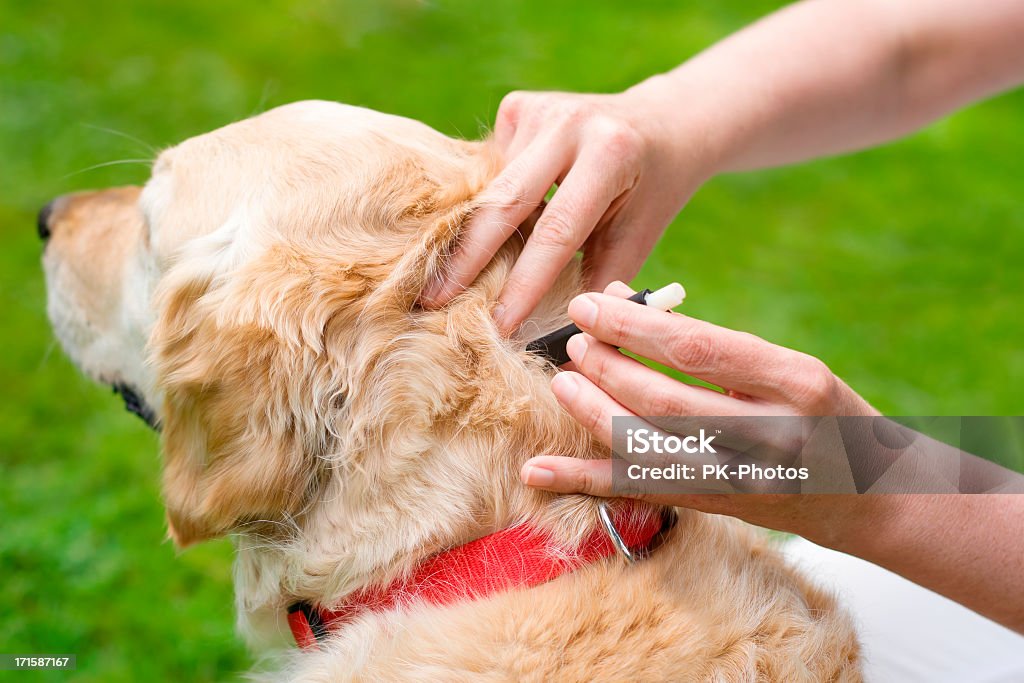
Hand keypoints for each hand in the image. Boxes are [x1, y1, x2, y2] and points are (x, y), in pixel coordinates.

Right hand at [419, 85, 715, 333]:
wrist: (662, 123)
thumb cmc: (651, 192)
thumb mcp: (638, 236)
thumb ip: (598, 280)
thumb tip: (555, 336)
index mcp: (609, 154)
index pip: (557, 230)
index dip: (525, 283)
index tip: (500, 324)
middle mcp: (568, 123)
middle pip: (504, 201)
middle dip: (467, 258)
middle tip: (432, 302)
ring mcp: (538, 109)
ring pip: (491, 187)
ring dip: (474, 235)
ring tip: (446, 279)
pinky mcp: (518, 107)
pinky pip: (491, 171)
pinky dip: (487, 205)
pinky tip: (487, 227)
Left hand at [521, 281, 878, 542]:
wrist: (872, 496)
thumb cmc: (821, 412)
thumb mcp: (784, 366)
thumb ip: (708, 340)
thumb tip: (622, 300)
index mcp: (796, 382)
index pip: (699, 349)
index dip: (634, 327)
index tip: (589, 304)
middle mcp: (773, 436)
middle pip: (666, 402)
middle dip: (607, 369)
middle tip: (573, 343)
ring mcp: (745, 481)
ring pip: (647, 450)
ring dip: (592, 416)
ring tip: (562, 384)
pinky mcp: (718, 510)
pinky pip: (640, 492)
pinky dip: (584, 480)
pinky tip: (537, 470)